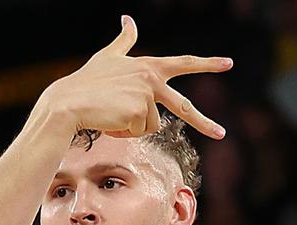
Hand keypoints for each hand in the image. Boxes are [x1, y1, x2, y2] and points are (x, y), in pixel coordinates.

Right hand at [41, 15, 231, 138]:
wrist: (69, 102)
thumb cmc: (86, 81)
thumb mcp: (108, 57)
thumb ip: (125, 41)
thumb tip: (129, 19)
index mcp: (148, 66)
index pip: (183, 63)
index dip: (206, 63)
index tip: (228, 63)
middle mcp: (152, 78)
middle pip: (184, 107)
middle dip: (205, 123)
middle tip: (222, 133)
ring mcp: (147, 95)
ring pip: (152, 125)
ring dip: (132, 126)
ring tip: (112, 114)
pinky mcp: (140, 112)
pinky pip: (139, 132)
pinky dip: (124, 132)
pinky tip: (109, 120)